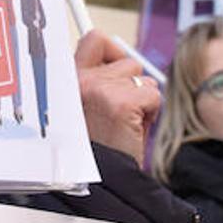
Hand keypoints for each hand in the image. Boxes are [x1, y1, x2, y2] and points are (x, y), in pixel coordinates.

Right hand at [73, 31, 160, 167]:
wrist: (99, 181)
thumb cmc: (96, 151)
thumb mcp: (88, 111)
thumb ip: (100, 84)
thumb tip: (127, 64)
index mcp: (69, 80)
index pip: (94, 40)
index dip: (111, 48)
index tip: (116, 54)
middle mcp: (81, 79)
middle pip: (127, 59)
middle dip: (132, 83)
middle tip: (123, 109)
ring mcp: (101, 88)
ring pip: (143, 78)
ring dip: (142, 100)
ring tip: (125, 123)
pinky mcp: (122, 102)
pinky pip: (153, 94)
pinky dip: (151, 113)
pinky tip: (133, 130)